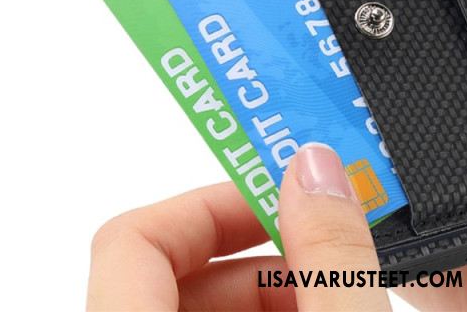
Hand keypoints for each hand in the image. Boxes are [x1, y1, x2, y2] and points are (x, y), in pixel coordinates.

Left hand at [87, 143, 390, 310]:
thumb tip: (319, 170)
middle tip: (325, 254)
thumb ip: (331, 256)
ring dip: (268, 292)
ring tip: (333, 296)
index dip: (210, 203)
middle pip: (172, 269)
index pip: (132, 238)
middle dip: (261, 253)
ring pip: (194, 307)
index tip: (278, 197)